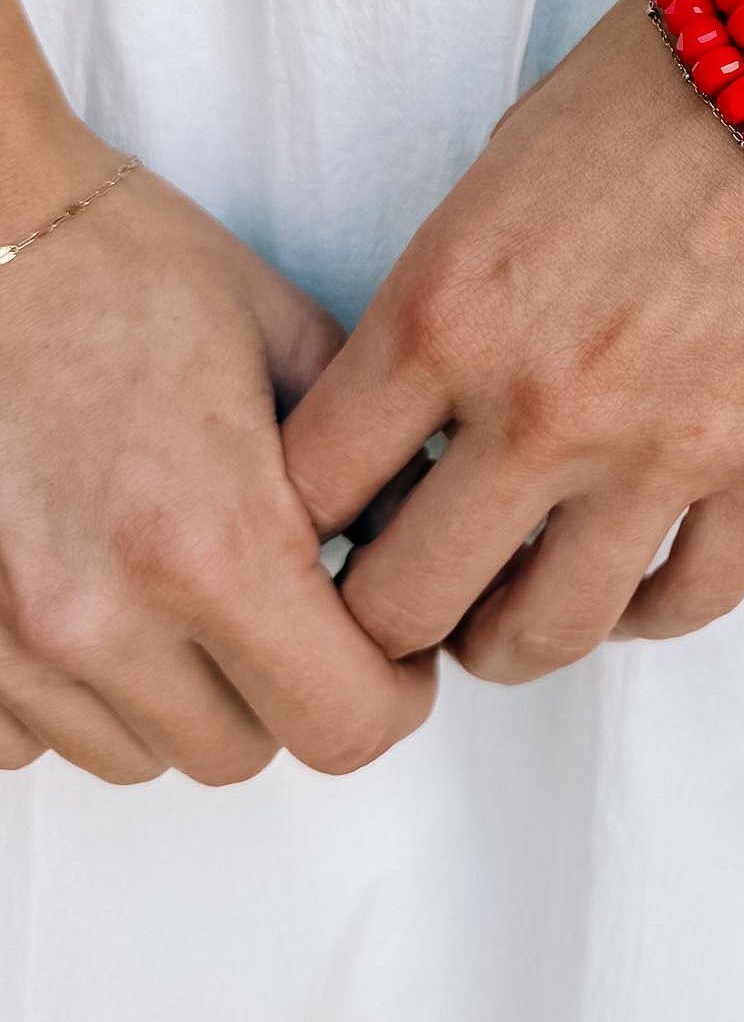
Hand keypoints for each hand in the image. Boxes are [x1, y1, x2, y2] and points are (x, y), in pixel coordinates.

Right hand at [0, 116, 435, 784]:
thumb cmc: (127, 270)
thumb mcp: (294, 340)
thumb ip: (371, 463)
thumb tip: (423, 539)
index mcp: (209, 540)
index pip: (343, 722)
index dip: (393, 694)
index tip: (396, 654)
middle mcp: (102, 612)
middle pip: (245, 750)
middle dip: (294, 692)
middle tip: (304, 612)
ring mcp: (11, 639)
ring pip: (142, 752)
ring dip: (189, 696)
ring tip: (198, 591)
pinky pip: (39, 737)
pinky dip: (87, 694)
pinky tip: (111, 599)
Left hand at [281, 0, 743, 680]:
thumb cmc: (661, 84)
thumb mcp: (498, 179)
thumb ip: (445, 310)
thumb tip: (418, 423)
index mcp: (446, 310)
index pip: (312, 491)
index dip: (303, 527)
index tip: (327, 529)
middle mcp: (541, 402)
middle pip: (406, 604)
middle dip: (385, 618)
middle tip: (405, 598)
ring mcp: (665, 446)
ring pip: (546, 635)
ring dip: (508, 639)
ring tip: (507, 617)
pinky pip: (690, 601)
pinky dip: (645, 614)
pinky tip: (628, 588)